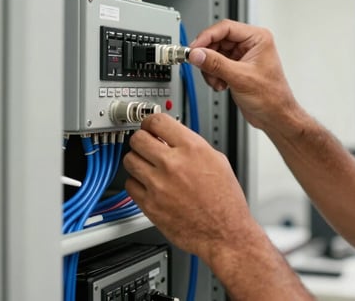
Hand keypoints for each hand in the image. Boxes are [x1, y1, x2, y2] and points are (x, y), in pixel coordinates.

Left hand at [123, 113, 253, 260]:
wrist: (225, 232)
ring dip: (136, 160)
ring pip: (129, 160)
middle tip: (146, 144)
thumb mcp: (217, 161)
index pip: (157, 121)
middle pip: (138, 138)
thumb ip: (192, 145)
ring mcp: (159, 185)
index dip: (150, 122)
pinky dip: (136, 182)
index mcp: (192, 149)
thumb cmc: (225, 201)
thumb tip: (174, 137)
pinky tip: (147, 184)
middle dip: (141, 139)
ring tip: (147, 165)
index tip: (149, 126)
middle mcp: (173, 164)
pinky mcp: (150, 205)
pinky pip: (130, 184)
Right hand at [187, 19, 299, 130]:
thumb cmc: (271, 97)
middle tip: (201, 66)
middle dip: (208, 57)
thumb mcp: (240, 78)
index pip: (225, 28)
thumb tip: (197, 54)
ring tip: (217, 81)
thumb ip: (215, 64)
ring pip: (214, 53)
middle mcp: (250, 44)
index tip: (194, 48)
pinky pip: (216, 64)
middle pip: (217, 40)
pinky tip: (221, 85)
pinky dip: (213, 75)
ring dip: (210, 69)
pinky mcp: (236, 67)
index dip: (207, 37)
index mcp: (257, 38)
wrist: (274, 116)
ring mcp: (242, 55)